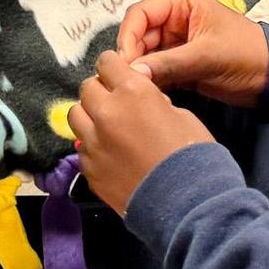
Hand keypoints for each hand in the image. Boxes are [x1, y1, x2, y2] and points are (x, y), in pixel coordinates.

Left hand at [69, 51, 214, 217]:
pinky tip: (109, 155)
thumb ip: (153, 101)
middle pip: (87, 87)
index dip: (114, 67)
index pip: (106, 62)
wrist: (187, 205)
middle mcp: (106, 112)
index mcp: (132, 91)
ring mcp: (93, 143)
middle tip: (116, 103)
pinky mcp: (89, 170)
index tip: (120, 76)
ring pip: (76, 114)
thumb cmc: (193, 155)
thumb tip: (141, 102)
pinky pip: (81, 147)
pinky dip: (92, 146)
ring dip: (90, 115)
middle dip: (101, 90)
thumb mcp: (181, 115)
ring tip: (106, 127)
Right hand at [115, 0, 268, 106]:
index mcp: (181, 4)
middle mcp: (174, 21)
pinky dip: (152, 82)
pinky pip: (158, 71)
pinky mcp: (182, 66)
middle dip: (132, 57)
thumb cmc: (246, 55)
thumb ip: (169, 63)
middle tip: (128, 82)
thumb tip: (133, 73)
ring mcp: (177, 44)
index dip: (128, 36)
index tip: (124, 62)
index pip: (140, 14)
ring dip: (141, 72)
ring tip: (138, 91)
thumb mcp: (207, 56)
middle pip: (139, 36)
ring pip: (146, 56)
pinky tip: (150, 95)